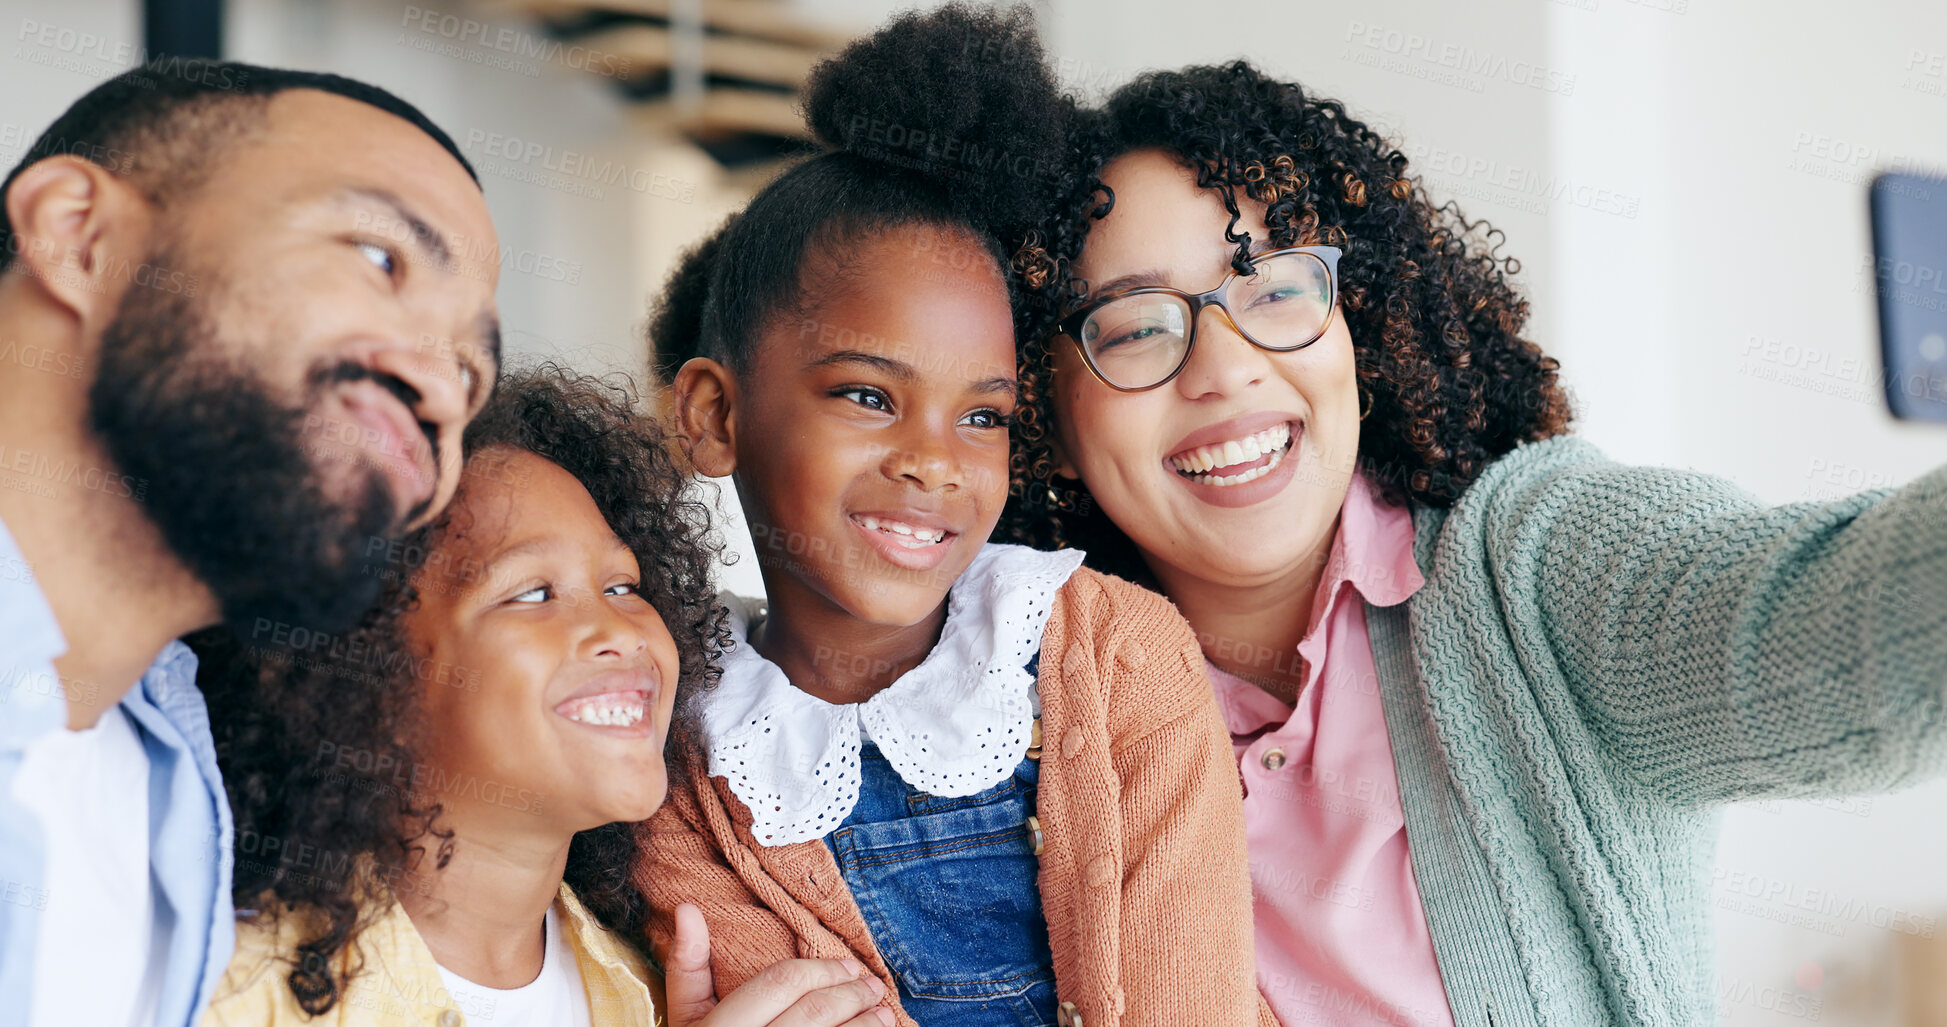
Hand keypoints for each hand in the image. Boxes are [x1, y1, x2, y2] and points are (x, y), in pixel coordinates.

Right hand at [664, 903, 895, 1026]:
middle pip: (814, 1014)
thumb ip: (688, 965)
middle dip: (851, 995)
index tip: (849, 965)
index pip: (781, 983)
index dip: (822, 970)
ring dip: (866, 1026)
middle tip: (873, 986)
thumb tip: (687, 908)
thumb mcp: (686, 1015)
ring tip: (885, 1014)